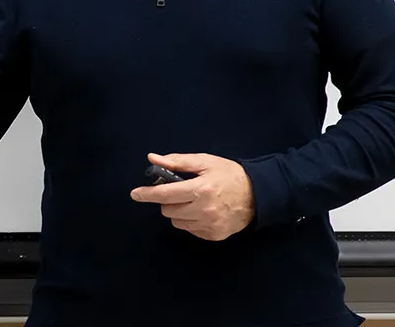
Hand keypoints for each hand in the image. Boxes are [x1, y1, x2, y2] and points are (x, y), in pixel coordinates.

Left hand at [130, 152, 255, 240]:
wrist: (259, 195)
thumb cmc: (229, 175)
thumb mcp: (205, 162)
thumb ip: (177, 162)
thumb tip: (152, 159)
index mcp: (200, 189)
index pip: (165, 194)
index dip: (147, 194)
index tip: (135, 193)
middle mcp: (203, 210)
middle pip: (168, 210)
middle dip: (168, 200)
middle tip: (179, 191)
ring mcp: (209, 225)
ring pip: (177, 222)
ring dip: (178, 212)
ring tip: (193, 201)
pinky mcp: (214, 236)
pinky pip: (190, 230)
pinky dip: (190, 221)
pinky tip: (202, 211)